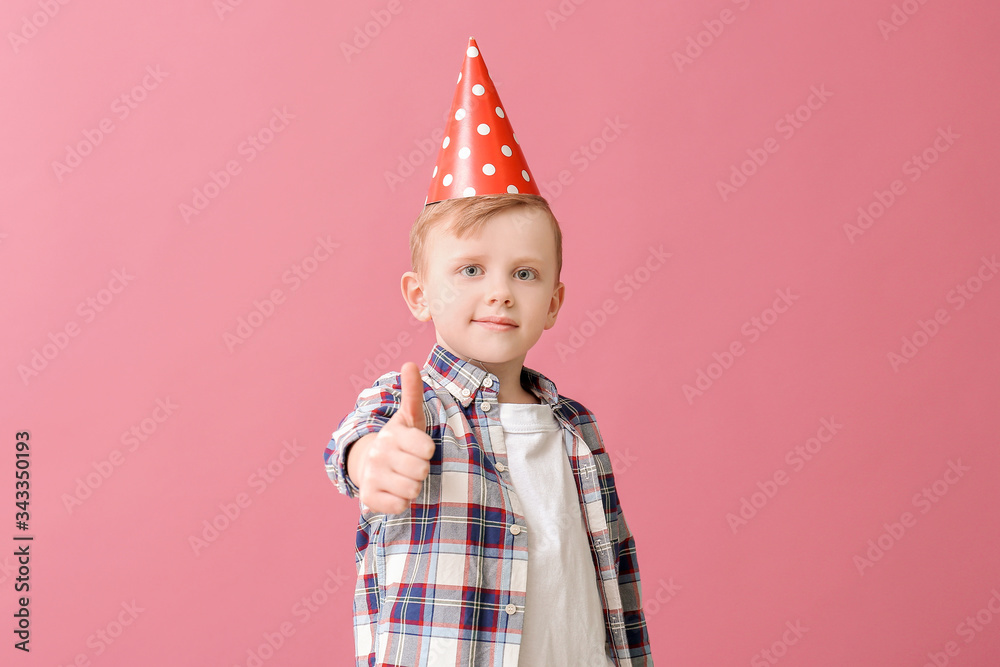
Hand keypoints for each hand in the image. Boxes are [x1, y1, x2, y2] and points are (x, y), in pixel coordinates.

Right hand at [356, 362, 434, 514]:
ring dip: (413, 486)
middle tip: (411, 464)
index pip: (427, 448)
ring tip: (403, 476)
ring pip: (412, 489)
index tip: (419, 447)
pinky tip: (395, 490)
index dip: (427, 451)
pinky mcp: (369, 497)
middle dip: (421, 470)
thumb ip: (412, 392)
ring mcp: (372, 475)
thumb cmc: (401, 441)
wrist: (372, 465)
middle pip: (421, 471)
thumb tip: (410, 363)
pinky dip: (402, 502)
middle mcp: (379, 453)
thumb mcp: (410, 417)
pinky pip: (399, 506)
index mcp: (392, 434)